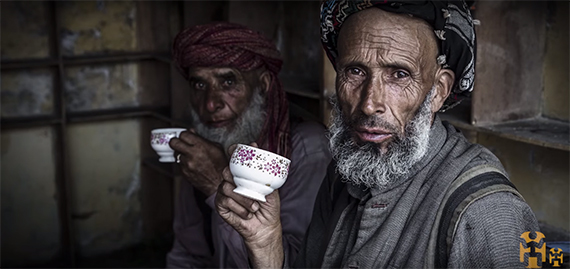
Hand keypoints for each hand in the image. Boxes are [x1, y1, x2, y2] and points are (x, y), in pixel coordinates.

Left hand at [169, 129, 226, 195]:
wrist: (219, 183)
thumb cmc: (220, 166)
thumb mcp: (216, 147)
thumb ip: (202, 139)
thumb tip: (192, 132)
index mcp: (200, 146)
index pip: (183, 134)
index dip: (185, 134)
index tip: (187, 136)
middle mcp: (191, 154)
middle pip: (174, 142)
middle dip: (176, 141)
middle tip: (180, 142)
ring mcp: (186, 164)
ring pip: (175, 153)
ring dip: (180, 153)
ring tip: (189, 155)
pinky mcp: (183, 172)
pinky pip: (178, 163)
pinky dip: (183, 162)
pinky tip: (191, 163)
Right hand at [215, 143, 283, 267]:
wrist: (265, 227)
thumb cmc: (268, 207)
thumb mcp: (271, 188)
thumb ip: (265, 173)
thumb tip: (262, 156)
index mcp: (242, 176)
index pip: (234, 160)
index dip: (232, 151)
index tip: (234, 148)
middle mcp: (231, 182)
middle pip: (226, 171)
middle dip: (237, 178)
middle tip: (250, 188)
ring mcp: (224, 194)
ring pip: (226, 187)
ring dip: (243, 198)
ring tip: (255, 207)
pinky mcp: (220, 206)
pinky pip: (225, 201)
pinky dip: (239, 208)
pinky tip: (247, 214)